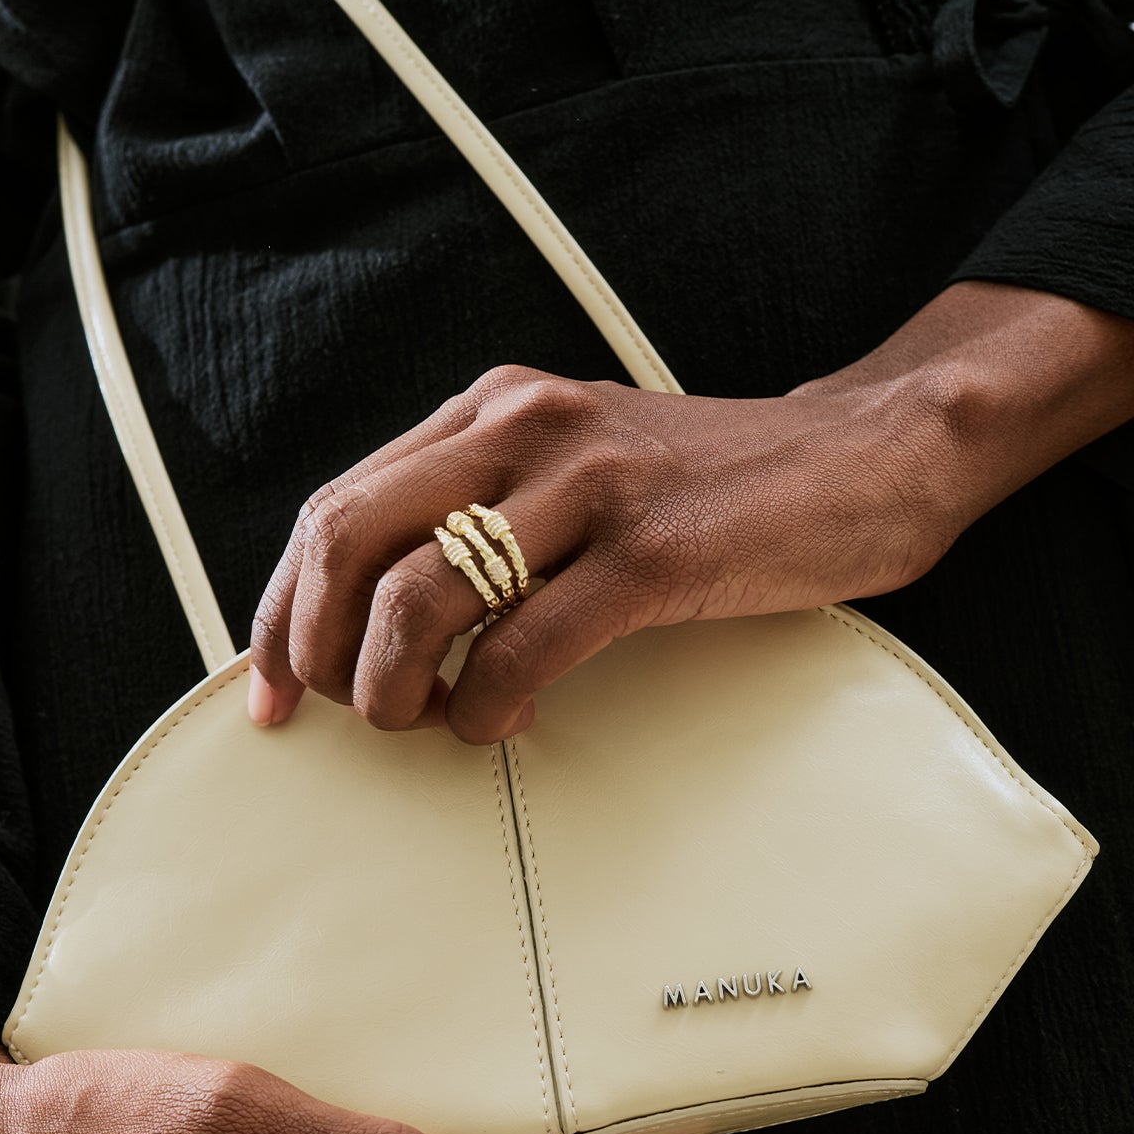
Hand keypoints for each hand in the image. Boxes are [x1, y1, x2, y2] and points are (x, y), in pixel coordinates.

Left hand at [249, 281, 1133, 743]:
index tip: (270, 691)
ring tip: (422, 723)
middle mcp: (524, 428)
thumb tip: (383, 625)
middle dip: (312, 648)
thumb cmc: (711, 486)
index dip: (280, 610)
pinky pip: (525, 645)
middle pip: (349, 541)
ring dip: (392, 687)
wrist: (863, 455)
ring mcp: (590, 486)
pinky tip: (504, 724)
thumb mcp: (577, 469)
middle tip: (333, 718)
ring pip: (422, 594)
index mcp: (492, 409)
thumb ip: (487, 513)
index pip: (337, 508)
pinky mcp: (654, 552)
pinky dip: (488, 706)